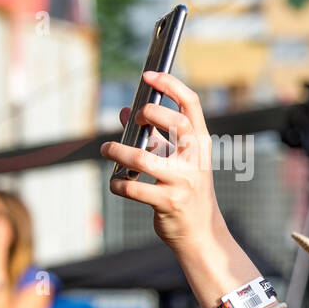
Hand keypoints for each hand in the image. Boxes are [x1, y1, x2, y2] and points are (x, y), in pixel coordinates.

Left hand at [103, 73, 226, 257]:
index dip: (170, 85)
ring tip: (107, 149)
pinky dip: (118, 184)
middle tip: (133, 118)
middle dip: (149, 114)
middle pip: (176, 124)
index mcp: (200, 145)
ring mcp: (184, 182)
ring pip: (143, 158)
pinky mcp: (168, 203)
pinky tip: (117, 183)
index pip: (191, 106)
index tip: (149, 75)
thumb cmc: (186, 191)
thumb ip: (154, 136)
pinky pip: (132, 188)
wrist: (200, 232)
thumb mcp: (176, 160)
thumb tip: (124, 112)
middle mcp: (196, 160)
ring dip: (118, 151)